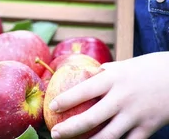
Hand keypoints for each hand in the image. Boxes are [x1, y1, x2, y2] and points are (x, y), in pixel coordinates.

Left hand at [48, 52, 168, 138]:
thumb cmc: (145, 69)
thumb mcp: (122, 66)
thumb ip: (104, 74)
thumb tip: (83, 78)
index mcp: (113, 78)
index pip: (84, 90)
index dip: (66, 99)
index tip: (52, 107)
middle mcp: (121, 97)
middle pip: (91, 118)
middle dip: (70, 128)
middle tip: (55, 134)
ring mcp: (134, 115)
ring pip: (108, 136)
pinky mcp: (147, 128)